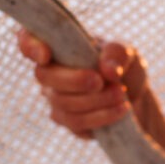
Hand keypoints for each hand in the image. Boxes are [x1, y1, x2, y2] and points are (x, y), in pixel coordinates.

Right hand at [17, 29, 149, 138]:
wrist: (136, 97)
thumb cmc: (124, 68)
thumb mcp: (127, 53)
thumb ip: (118, 54)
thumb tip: (108, 69)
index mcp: (59, 46)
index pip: (28, 40)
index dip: (30, 46)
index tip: (45, 54)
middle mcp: (51, 72)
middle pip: (44, 76)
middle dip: (74, 80)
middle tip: (101, 81)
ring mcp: (56, 98)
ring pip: (63, 102)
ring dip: (96, 100)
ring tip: (121, 93)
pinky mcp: (68, 121)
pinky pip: (76, 122)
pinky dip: (101, 116)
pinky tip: (120, 109)